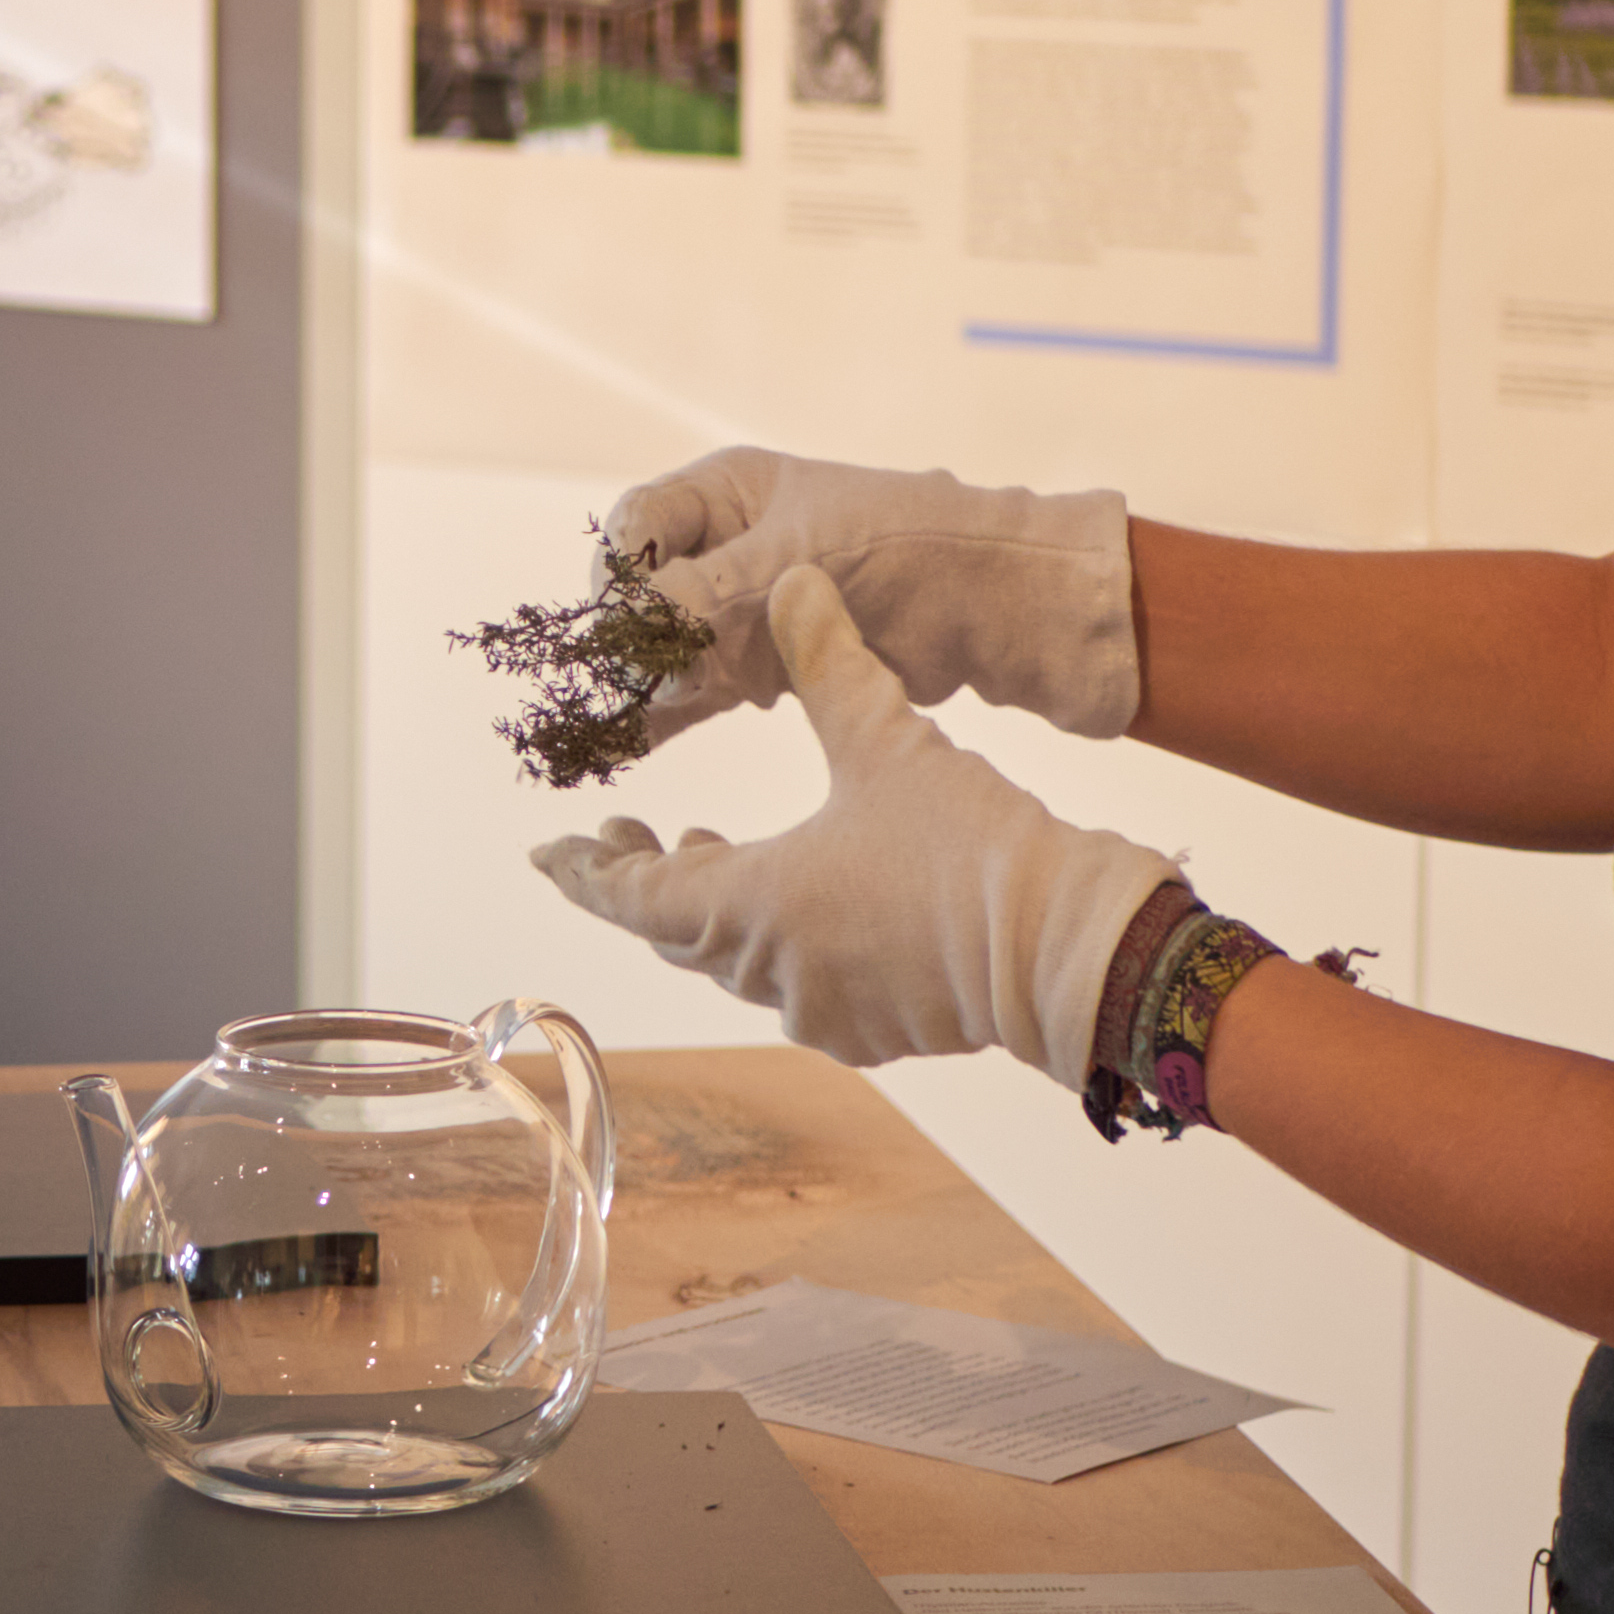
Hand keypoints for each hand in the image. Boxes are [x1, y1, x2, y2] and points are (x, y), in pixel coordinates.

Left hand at [531, 566, 1176, 1080]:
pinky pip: (801, 990)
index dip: (587, 871)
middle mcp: (774, 974)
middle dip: (647, 882)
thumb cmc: (967, 847)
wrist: (1066, 947)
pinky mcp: (876, 1031)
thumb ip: (827, 662)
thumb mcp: (886, 739)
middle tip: (626, 837)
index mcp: (755, 906)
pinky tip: (805, 907)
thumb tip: (794, 582)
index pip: (635, 896)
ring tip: (708, 851)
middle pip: (680, 933)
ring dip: (716, 909)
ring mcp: (825, 1012)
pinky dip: (781, 944)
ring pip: (740, 962)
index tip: (548, 853)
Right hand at [601, 447, 1137, 752]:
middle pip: (639, 592)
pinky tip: (627, 744)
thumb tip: (620, 635)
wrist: (1002, 607)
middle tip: (615, 687)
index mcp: (727, 491)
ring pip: (660, 647)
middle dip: (623, 640)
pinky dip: (666, 712)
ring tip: (605, 729)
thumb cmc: (907, 552)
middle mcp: (724, 545)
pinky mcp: (761, 664)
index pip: (636, 524)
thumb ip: (701, 595)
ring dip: (637, 683)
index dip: (618, 573)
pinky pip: (694, 686)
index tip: (619, 623)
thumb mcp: (795, 564)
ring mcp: (740, 607)